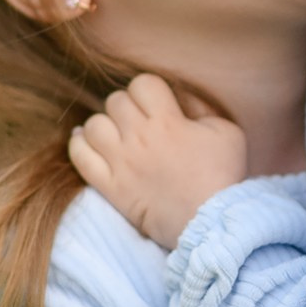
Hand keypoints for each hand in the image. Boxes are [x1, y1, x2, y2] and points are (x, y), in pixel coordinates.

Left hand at [68, 74, 248, 248]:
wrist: (210, 223)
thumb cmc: (223, 176)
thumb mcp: (227, 132)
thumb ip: (201, 108)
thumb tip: (180, 97)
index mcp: (168, 121)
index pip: (142, 83)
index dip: (148, 90)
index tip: (157, 104)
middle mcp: (140, 137)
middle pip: (115, 101)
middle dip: (127, 106)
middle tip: (139, 122)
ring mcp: (121, 162)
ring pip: (93, 125)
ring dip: (104, 125)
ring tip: (115, 134)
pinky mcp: (110, 186)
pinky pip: (80, 157)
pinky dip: (79, 145)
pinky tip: (87, 142)